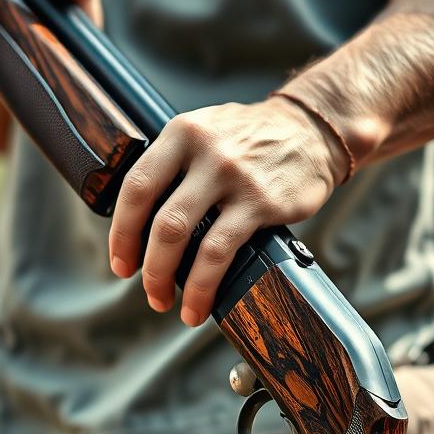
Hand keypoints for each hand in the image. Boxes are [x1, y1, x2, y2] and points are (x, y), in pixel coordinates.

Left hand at [108, 96, 348, 325]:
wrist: (312, 130)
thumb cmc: (253, 139)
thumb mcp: (207, 131)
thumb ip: (175, 164)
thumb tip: (142, 222)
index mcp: (182, 133)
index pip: (136, 186)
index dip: (122, 231)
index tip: (121, 261)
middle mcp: (205, 152)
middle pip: (157, 218)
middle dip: (146, 264)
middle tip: (147, 289)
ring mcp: (233, 177)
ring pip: (182, 236)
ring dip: (167, 278)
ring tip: (167, 302)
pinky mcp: (260, 202)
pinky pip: (220, 251)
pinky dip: (203, 285)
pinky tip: (200, 303)